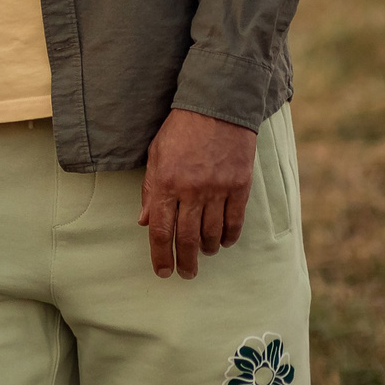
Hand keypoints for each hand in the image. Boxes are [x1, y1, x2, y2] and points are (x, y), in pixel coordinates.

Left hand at [138, 108, 256, 277]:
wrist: (216, 109)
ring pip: (212, 234)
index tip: (163, 272)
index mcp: (165, 183)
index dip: (161, 256)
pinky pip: (235, 222)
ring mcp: (217, 190)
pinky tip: (224, 242)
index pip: (161, 230)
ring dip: (207, 249)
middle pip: (187, 238)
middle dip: (186, 261)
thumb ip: (150, 191)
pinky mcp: (239, 188)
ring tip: (204, 253)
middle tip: (186, 275)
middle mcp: (191, 191)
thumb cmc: (180, 131)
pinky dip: (229, 237)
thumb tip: (145, 222)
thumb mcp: (155, 156)